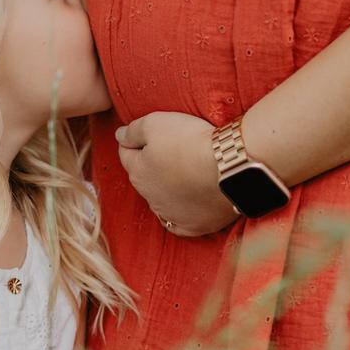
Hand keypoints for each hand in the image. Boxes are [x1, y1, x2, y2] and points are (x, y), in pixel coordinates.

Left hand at [114, 112, 239, 237]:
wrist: (230, 167)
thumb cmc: (191, 141)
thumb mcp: (155, 123)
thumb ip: (132, 130)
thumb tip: (119, 136)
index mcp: (138, 173)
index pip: (127, 154)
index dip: (136, 140)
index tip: (150, 133)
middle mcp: (150, 198)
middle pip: (144, 178)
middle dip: (151, 165)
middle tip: (171, 150)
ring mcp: (171, 215)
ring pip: (161, 201)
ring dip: (167, 189)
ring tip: (184, 174)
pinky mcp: (194, 226)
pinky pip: (179, 224)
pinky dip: (180, 214)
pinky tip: (186, 206)